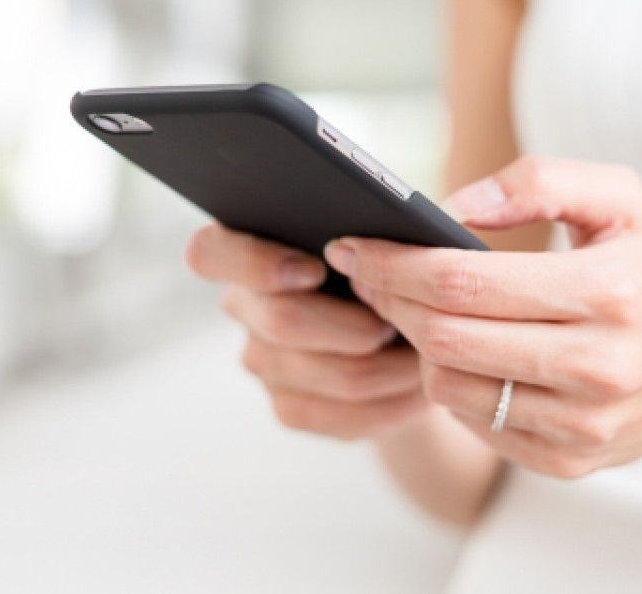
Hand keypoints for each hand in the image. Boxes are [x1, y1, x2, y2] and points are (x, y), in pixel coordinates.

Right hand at [186, 224, 429, 440]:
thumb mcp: (385, 235)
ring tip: (431, 351)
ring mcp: (263, 362)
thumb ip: (379, 226)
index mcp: (247, 248)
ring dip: (395, 366)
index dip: (254, 263)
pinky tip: (419, 387)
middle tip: (404, 318)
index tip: (313, 269)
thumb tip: (400, 233)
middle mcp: (244, 306)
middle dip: (359, 324)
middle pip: (285, 321)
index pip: (209, 252)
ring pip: (335, 373)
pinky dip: (395, 402)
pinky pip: (346, 415)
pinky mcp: (290, 408)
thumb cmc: (388, 269)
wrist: (400, 340)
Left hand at [325, 157, 641, 477]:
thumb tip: (451, 207)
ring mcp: (582, 424)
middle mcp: (598, 366)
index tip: (353, 245)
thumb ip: (538, 181)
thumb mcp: (618, 200)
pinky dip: (450, 383)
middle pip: (444, 337)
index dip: (395, 263)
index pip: (464, 282)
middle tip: (367, 274)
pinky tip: (454, 351)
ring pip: (448, 386)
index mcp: (609, 292)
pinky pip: (473, 422)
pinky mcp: (567, 461)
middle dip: (389, 300)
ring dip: (414, 344)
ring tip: (412, 309)